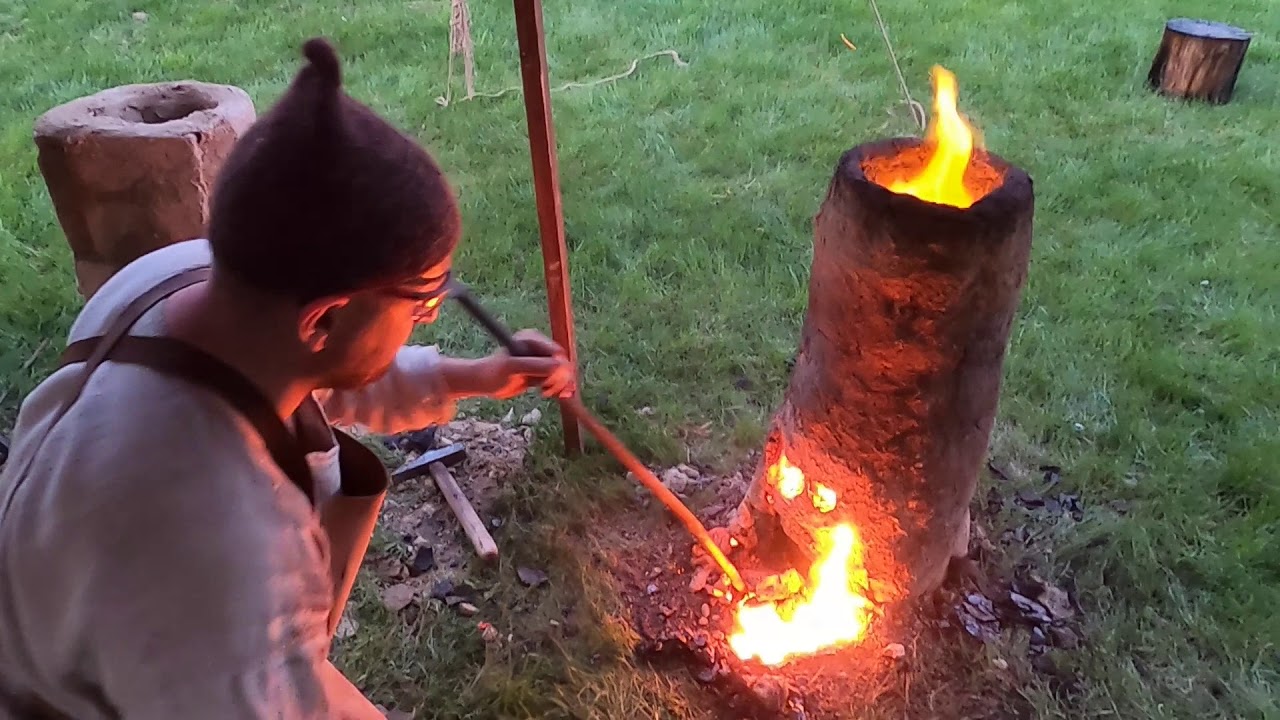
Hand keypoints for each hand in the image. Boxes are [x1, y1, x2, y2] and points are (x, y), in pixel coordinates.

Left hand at [440, 329, 576, 399]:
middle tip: (546, 391)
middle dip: (559, 378)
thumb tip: (560, 366)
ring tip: (546, 393)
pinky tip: (555, 394)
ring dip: (559, 384)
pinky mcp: (539, 371)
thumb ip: (536, 365)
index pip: (557, 353)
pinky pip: (556, 379)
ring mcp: (539, 359)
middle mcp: (538, 347)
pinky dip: (558, 388)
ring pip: (561, 372)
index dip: (558, 368)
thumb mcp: (514, 368)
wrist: (483, 383)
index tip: (548, 383)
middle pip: (562, 362)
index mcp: (532, 339)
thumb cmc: (493, 373)